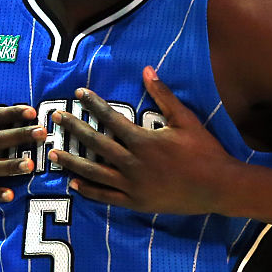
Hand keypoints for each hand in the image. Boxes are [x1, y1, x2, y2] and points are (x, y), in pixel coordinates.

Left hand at [48, 66, 240, 214]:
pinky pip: (106, 196)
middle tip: (56, 118)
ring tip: (53, 153)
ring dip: (72, 161)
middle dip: (74, 129)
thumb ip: (163, 95)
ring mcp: (132, 185)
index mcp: (143, 141)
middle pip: (96, 143)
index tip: (78, 94)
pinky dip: (89, 190)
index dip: (93, 105)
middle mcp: (132, 163)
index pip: (111, 118)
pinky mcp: (135, 202)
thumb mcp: (186, 119)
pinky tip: (74, 183)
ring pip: (95, 172)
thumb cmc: (204, 150)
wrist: (218, 186)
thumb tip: (147, 69)